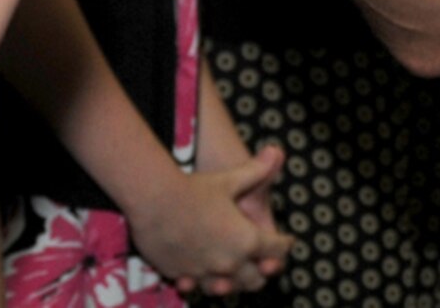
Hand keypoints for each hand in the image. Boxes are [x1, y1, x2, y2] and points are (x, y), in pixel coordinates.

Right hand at [121, 145, 290, 293]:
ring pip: (229, 288)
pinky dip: (203, 281)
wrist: (154, 200)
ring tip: (234, 273)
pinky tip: (202, 274)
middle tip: (263, 261)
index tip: (285, 241)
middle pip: (256, 278)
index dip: (284, 245)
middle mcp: (230, 262)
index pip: (276, 250)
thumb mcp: (229, 179)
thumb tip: (275, 151)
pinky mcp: (183, 276)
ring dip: (235, 281)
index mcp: (247, 239)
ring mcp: (206, 273)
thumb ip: (255, 171)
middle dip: (262, 269)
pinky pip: (199, 286)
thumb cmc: (194, 188)